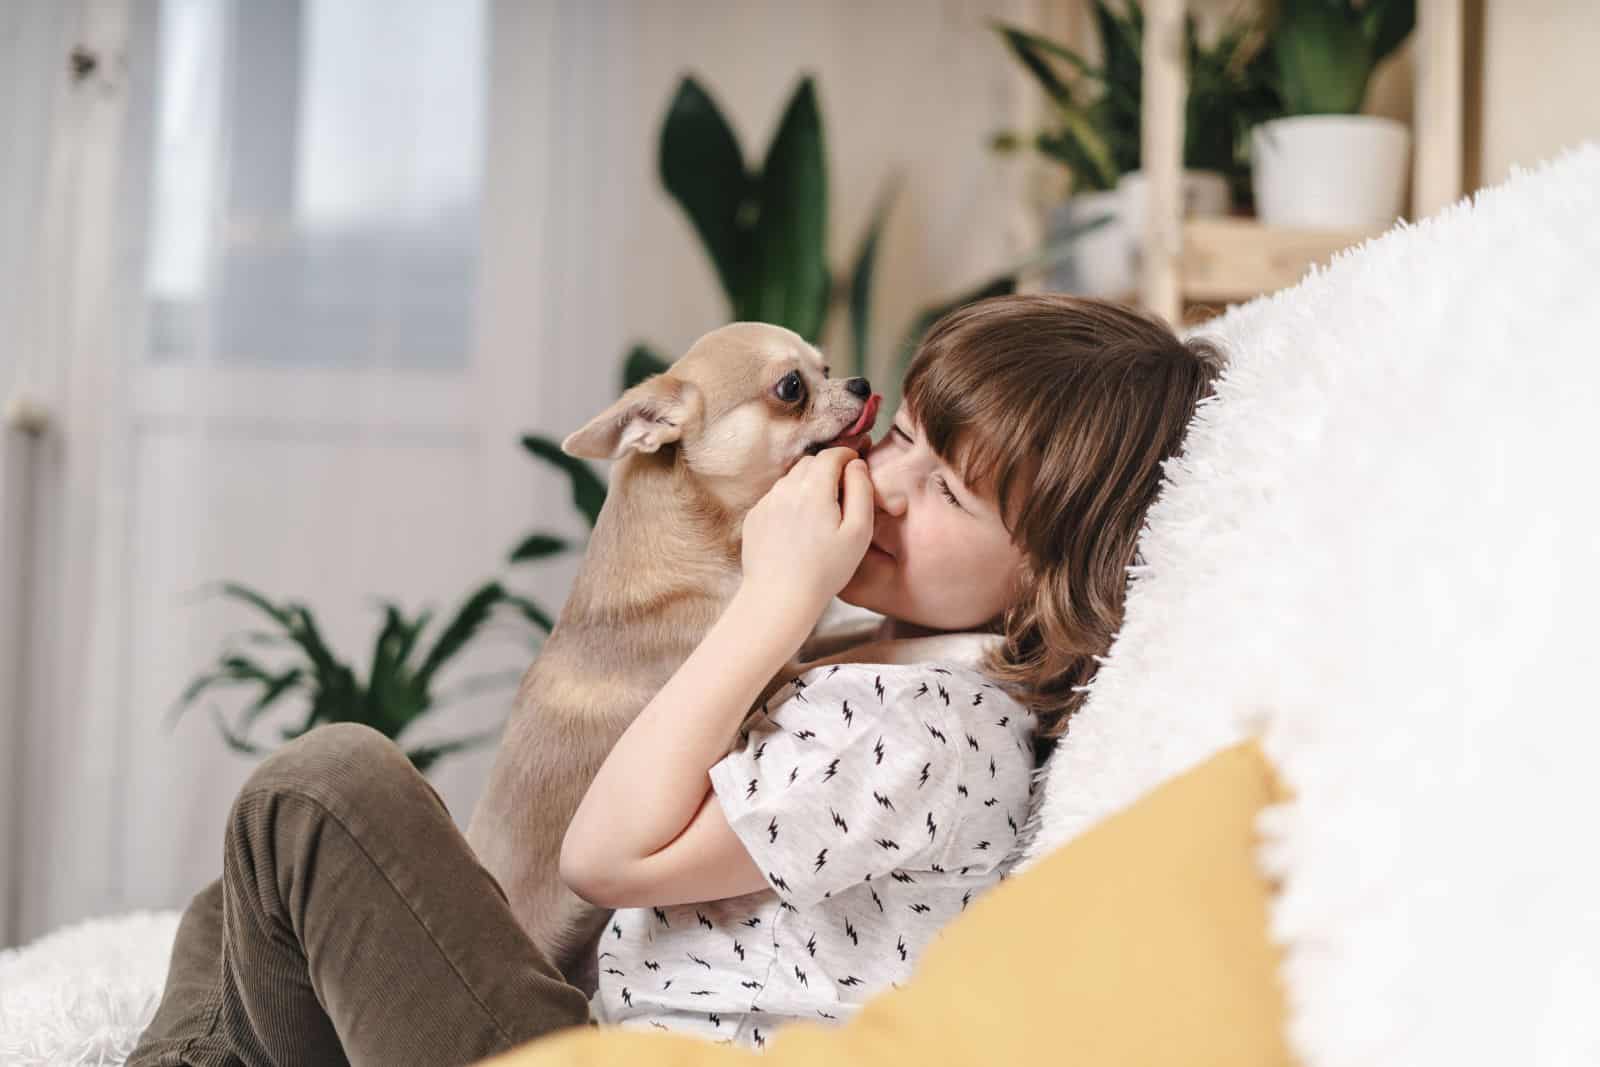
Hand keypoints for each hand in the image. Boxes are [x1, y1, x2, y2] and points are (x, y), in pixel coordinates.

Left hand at [740, 447, 873, 619]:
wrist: (778, 598)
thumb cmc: (824, 570)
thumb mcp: (859, 532)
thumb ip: (862, 491)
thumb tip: (856, 465)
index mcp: (813, 489)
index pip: (831, 455)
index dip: (846, 455)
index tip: (855, 464)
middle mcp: (785, 489)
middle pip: (809, 463)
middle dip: (827, 468)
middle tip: (841, 490)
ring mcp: (766, 502)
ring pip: (791, 479)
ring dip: (807, 485)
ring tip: (820, 512)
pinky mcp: (754, 517)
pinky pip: (776, 498)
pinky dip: (790, 502)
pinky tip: (799, 528)